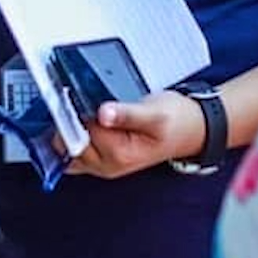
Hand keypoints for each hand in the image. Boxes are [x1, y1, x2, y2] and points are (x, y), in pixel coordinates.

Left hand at [65, 90, 205, 179]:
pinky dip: (71, 133)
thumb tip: (103, 113)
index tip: (71, 93)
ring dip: (67, 126)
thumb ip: (127, 114)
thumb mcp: (154, 114)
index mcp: (118, 154)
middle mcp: (106, 164)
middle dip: (67, 120)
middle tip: (74, 97)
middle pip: (68, 143)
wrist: (190, 129)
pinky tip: (79, 116)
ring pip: (67, 147)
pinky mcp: (101, 155)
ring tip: (78, 105)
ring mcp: (102, 162)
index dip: (74, 112)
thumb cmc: (175, 121)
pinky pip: (75, 149)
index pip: (80, 134)